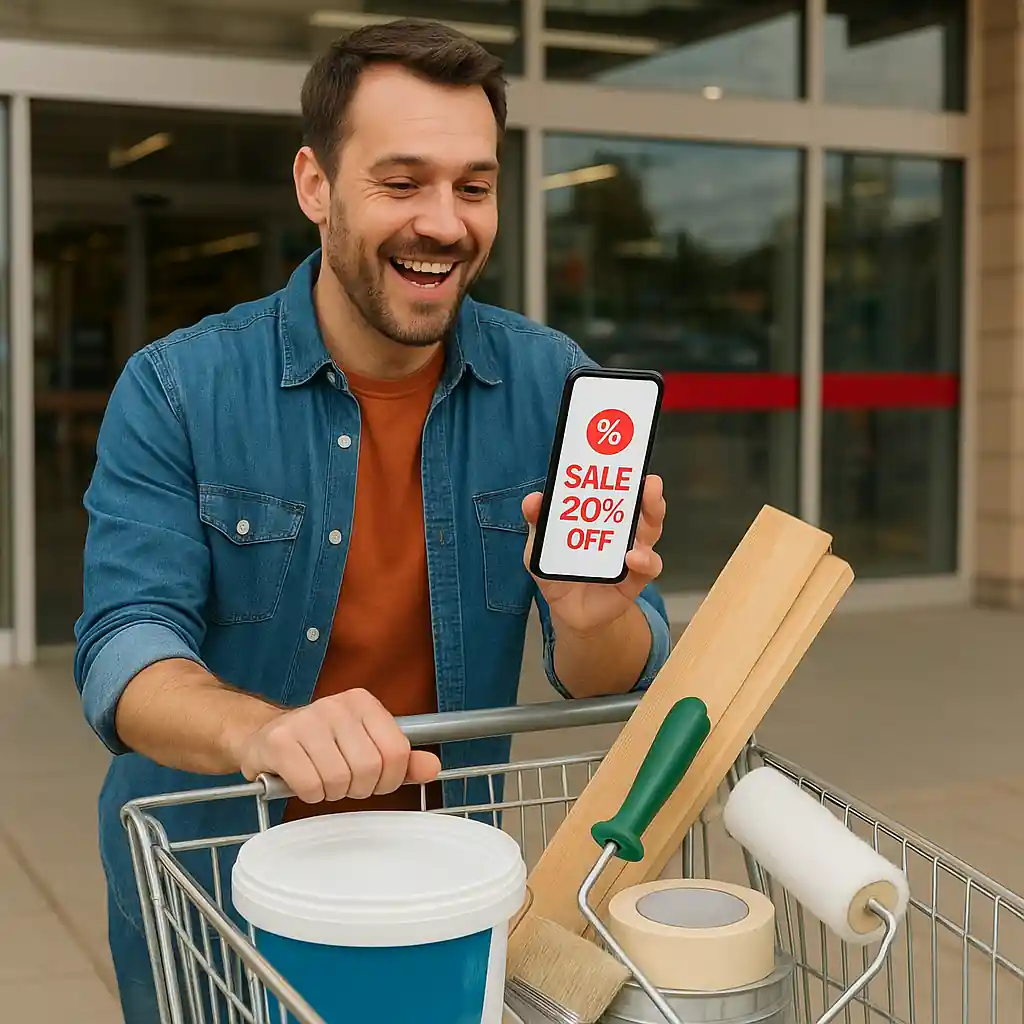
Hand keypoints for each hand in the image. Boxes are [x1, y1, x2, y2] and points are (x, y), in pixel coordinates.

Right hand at [234, 688, 441, 802]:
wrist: (263, 736)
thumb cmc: (321, 745)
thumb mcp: (365, 745)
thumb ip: (401, 759)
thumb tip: (433, 768)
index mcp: (363, 702)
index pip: (397, 751)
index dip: (389, 779)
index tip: (374, 781)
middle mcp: (336, 705)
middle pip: (369, 769)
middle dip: (358, 788)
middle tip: (343, 782)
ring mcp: (306, 720)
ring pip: (339, 780)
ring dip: (331, 792)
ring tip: (320, 778)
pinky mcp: (279, 741)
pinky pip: (310, 786)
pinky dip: (310, 794)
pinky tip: (301, 780)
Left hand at [522, 474, 665, 636]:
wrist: (568, 611)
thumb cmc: (559, 571)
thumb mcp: (541, 546)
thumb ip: (537, 523)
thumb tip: (533, 499)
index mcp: (602, 516)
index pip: (616, 489)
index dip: (623, 473)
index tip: (623, 458)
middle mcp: (622, 530)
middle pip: (642, 505)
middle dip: (647, 490)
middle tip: (648, 480)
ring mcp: (632, 553)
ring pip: (651, 530)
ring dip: (652, 515)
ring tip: (649, 504)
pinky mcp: (636, 579)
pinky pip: (648, 567)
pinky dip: (644, 560)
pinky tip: (633, 557)